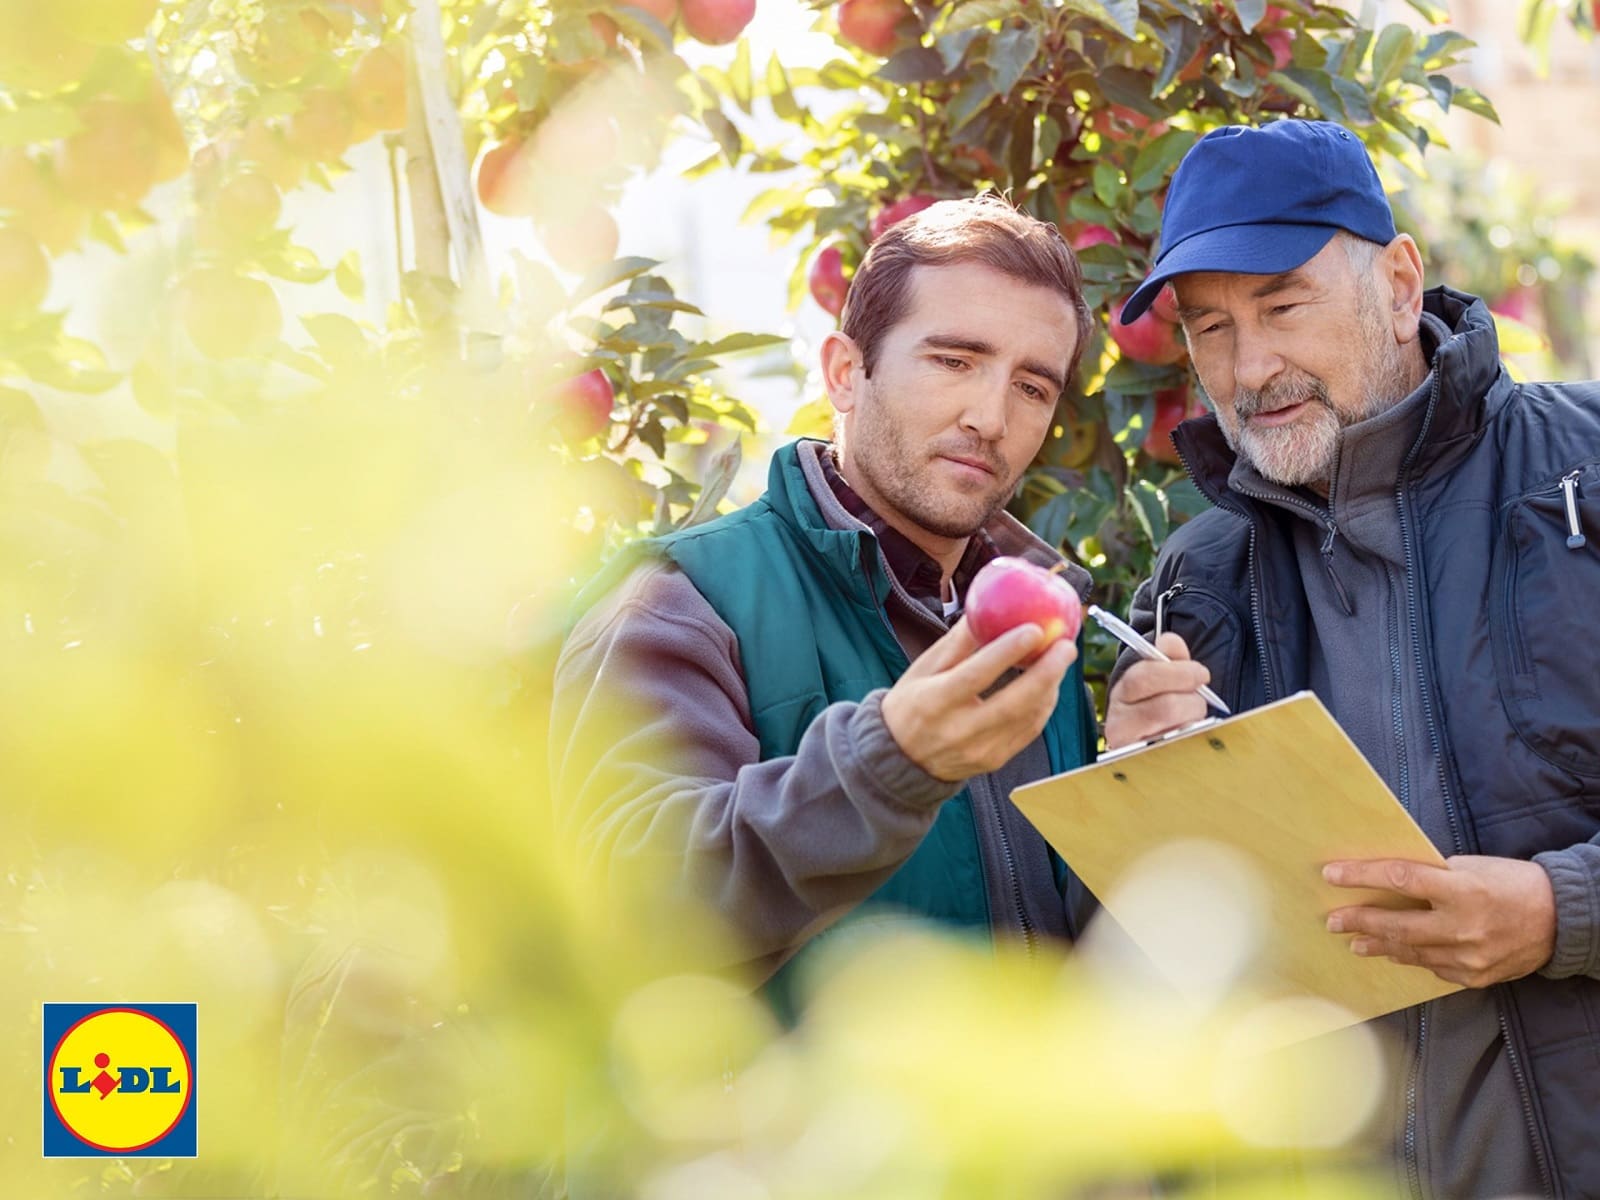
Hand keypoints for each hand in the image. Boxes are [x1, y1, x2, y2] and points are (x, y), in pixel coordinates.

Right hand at [881, 616, 1076, 782]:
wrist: (901, 759)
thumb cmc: (911, 704)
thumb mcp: (923, 668)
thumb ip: (957, 642)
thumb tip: (986, 607)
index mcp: (935, 702)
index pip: (976, 675)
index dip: (1008, 652)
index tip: (1034, 629)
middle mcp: (958, 731)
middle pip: (1013, 703)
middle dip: (1047, 672)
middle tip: (1066, 645)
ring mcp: (980, 751)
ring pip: (1028, 718)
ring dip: (1051, 687)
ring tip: (1060, 659)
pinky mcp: (995, 761)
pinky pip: (1029, 732)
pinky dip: (1044, 706)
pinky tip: (1049, 685)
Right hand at [1103, 632, 1211, 749]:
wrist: (1147, 739)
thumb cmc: (1156, 701)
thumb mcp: (1160, 675)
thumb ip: (1168, 655)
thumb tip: (1171, 640)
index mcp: (1121, 693)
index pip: (1143, 678)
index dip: (1177, 672)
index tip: (1201, 673)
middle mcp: (1118, 723)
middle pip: (1164, 707)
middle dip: (1192, 700)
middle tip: (1199, 696)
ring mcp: (1132, 749)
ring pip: (1176, 730)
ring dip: (1192, 720)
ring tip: (1190, 716)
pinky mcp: (1145, 767)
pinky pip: (1180, 751)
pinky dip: (1191, 738)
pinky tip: (1187, 733)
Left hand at [1323, 855, 1556, 987]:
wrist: (1560, 920)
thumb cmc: (1512, 883)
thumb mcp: (1472, 867)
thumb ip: (1433, 877)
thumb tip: (1389, 882)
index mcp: (1463, 889)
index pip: (1400, 879)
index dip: (1361, 876)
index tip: (1331, 874)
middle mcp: (1464, 926)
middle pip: (1397, 925)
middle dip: (1359, 921)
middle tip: (1332, 920)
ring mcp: (1469, 956)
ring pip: (1410, 952)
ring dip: (1379, 945)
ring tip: (1355, 941)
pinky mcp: (1475, 976)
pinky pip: (1433, 968)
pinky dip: (1413, 958)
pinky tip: (1395, 953)